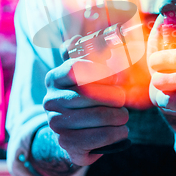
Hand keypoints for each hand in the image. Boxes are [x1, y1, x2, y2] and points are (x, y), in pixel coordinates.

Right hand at [43, 36, 128, 166]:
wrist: (78, 134)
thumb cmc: (91, 97)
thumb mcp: (91, 73)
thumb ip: (93, 53)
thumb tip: (101, 32)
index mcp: (55, 78)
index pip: (74, 68)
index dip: (100, 70)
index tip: (118, 77)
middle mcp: (51, 99)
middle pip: (88, 93)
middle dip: (114, 96)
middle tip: (123, 99)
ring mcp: (56, 123)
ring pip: (96, 115)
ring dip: (118, 116)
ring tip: (124, 116)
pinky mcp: (66, 143)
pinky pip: (98, 137)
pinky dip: (116, 133)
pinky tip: (121, 131)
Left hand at [147, 15, 175, 116]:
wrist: (166, 94)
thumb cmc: (163, 62)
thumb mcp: (160, 40)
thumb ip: (165, 22)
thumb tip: (171, 1)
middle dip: (168, 59)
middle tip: (153, 62)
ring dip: (164, 79)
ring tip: (156, 79)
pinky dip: (166, 98)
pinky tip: (163, 94)